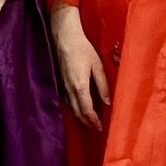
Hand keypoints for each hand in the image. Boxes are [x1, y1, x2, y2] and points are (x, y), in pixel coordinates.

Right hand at [50, 0, 109, 131]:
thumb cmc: (82, 48)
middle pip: (78, 113)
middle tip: (96, 129)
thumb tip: (107, 102)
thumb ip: (102, 85)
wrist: (63, 36)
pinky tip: (78, 107)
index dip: (93, 121)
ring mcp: (61, 87)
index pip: (87, 111)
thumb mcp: (97, 65)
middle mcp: (69, 90)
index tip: (100, 128)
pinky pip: (66, 101)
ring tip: (88, 121)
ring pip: (71, 108)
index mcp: (80, 87)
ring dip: (80, 117)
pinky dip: (73, 108)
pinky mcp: (58, 82)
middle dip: (87, 123)